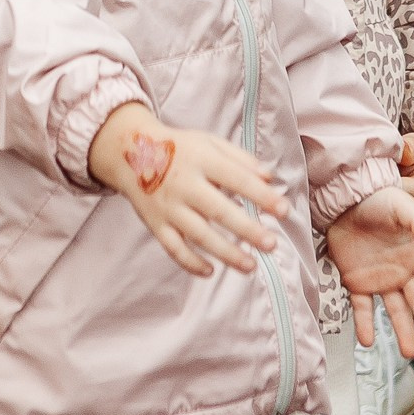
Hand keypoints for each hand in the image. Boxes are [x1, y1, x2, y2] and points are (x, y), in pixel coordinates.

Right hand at [90, 103, 280, 277]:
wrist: (129, 151)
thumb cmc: (180, 148)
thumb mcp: (209, 143)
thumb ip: (240, 159)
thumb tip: (269, 177)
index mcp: (201, 159)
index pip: (237, 179)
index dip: (262, 195)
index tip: (284, 210)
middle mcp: (184, 184)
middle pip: (219, 211)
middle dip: (247, 230)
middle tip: (271, 244)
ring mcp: (168, 206)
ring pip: (198, 235)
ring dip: (225, 253)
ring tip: (250, 265)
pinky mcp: (155, 223)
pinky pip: (173, 247)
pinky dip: (190, 262)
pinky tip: (210, 271)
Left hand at [326, 181, 413, 357]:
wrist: (345, 200)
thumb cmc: (378, 200)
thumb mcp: (400, 205)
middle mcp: (404, 271)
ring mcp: (382, 280)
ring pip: (395, 310)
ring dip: (402, 331)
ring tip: (408, 353)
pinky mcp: (358, 284)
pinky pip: (363, 307)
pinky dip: (365, 324)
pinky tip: (367, 340)